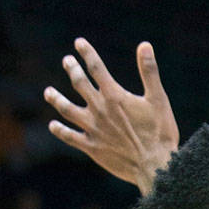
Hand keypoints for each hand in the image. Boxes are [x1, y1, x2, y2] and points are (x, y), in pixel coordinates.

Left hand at [45, 39, 178, 192]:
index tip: (78, 43)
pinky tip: (53, 125)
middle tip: (67, 61)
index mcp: (114, 96)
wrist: (154, 165)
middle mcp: (99, 109)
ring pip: (67, 109)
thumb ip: (149, 72)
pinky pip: (70, 137)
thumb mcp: (158, 99)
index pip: (96, 68)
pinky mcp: (91, 147)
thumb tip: (144, 45)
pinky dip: (59, 130)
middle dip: (72, 69)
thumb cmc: (160, 133)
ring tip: (48, 92)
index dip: (87, 53)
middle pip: (79, 83)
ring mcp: (92, 128)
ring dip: (56, 99)